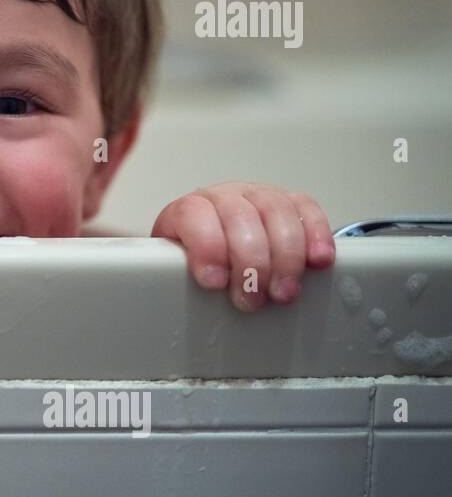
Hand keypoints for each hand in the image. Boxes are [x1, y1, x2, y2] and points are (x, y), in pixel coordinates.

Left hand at [151, 182, 334, 311]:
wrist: (213, 245)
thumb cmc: (195, 261)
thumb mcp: (178, 269)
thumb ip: (178, 275)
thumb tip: (179, 295)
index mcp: (189, 210)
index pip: (193, 215)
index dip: (206, 247)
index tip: (214, 282)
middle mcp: (224, 197)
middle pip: (240, 217)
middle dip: (251, 263)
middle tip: (252, 299)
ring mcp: (258, 196)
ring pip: (276, 212)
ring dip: (285, 257)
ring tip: (283, 293)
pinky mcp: (290, 203)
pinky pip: (306, 209)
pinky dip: (316, 235)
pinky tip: (318, 261)